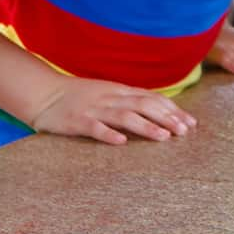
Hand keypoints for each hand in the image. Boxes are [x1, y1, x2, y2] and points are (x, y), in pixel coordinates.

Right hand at [27, 77, 195, 144]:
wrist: (43, 92)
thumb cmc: (78, 96)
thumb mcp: (107, 93)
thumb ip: (129, 100)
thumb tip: (158, 110)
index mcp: (118, 91)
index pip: (151, 98)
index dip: (172, 110)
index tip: (190, 122)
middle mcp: (109, 98)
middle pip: (143, 106)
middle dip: (166, 118)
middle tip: (184, 132)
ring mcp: (93, 109)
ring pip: (123, 116)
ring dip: (145, 126)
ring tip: (163, 137)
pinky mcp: (76, 121)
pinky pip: (93, 128)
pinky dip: (108, 134)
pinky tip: (121, 142)